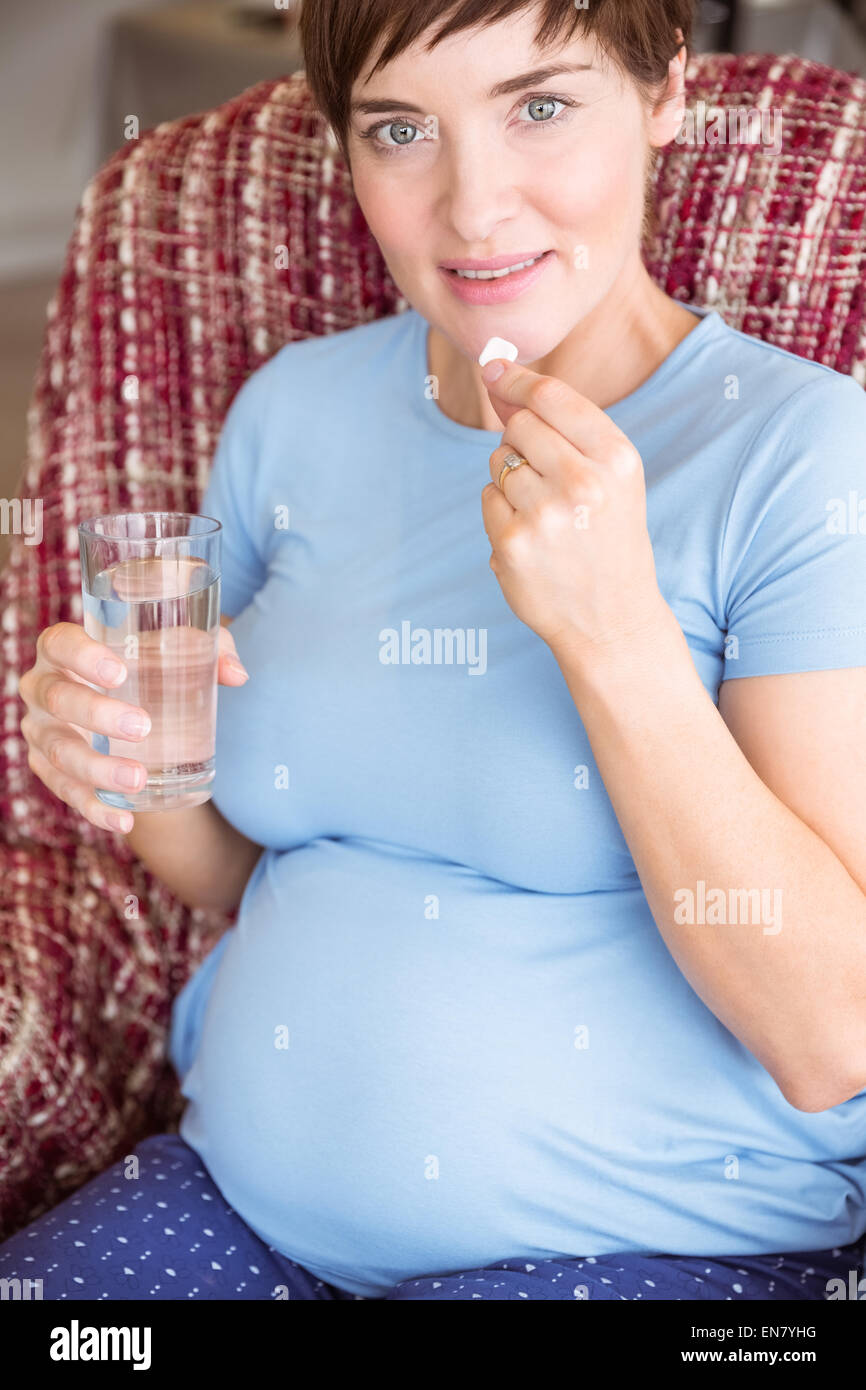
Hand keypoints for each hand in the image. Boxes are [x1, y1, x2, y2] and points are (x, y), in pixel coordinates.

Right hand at [18, 621, 247, 833]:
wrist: (130, 707)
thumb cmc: (150, 666)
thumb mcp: (181, 650)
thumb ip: (211, 649)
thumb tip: (237, 675)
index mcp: (64, 649)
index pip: (60, 643)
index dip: (82, 656)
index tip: (119, 673)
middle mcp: (43, 687)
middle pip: (58, 698)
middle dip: (97, 715)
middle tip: (142, 727)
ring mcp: (42, 731)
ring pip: (59, 752)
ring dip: (97, 769)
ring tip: (138, 779)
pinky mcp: (50, 768)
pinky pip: (66, 792)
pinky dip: (95, 808)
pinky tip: (124, 820)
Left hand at [479, 358, 669, 665]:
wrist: (614, 619)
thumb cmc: (610, 537)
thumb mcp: (611, 477)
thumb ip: (563, 425)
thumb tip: (498, 373)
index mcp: (617, 458)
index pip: (551, 396)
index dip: (515, 378)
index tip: (493, 367)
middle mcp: (583, 482)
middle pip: (519, 427)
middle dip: (520, 441)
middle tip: (546, 478)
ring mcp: (545, 514)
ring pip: (498, 462)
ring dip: (510, 480)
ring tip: (545, 515)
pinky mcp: (513, 543)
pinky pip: (488, 499)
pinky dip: (501, 514)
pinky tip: (531, 539)